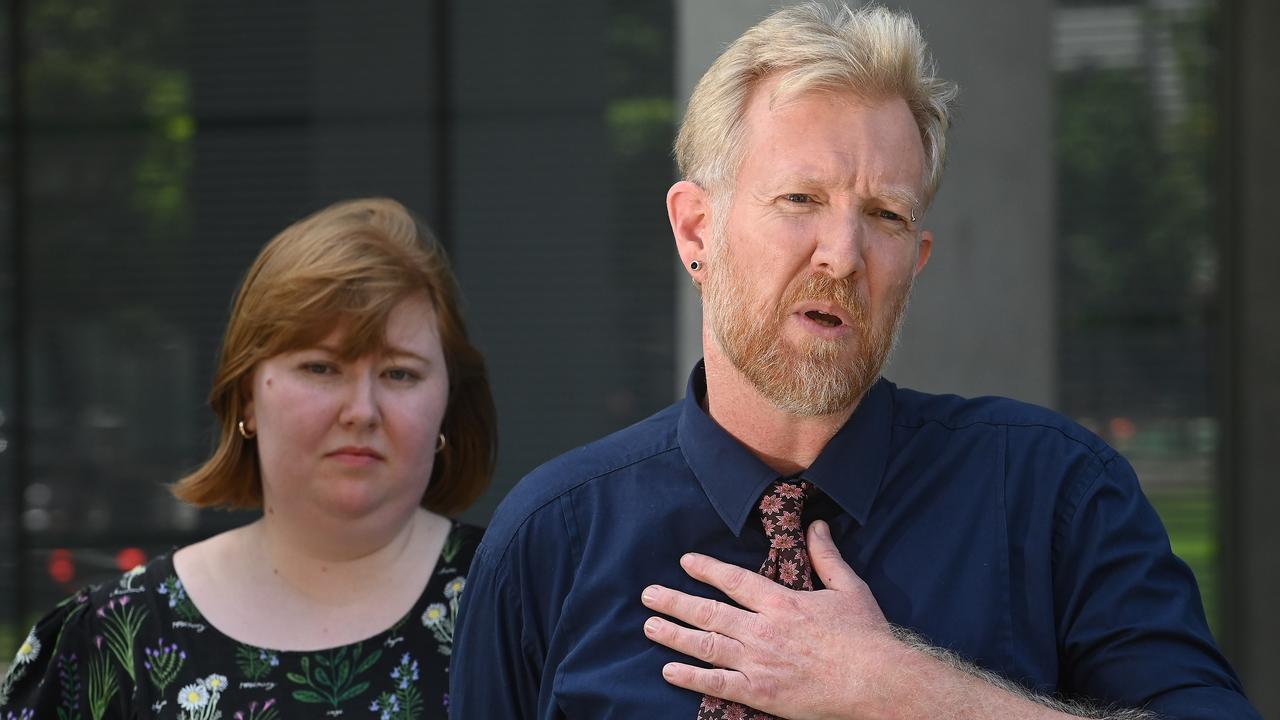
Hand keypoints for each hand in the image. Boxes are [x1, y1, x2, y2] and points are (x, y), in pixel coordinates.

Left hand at [640, 520, 901, 719]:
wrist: (877, 682)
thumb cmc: (866, 636)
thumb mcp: (849, 588)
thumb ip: (827, 556)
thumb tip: (817, 525)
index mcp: (782, 603)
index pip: (734, 581)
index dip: (707, 570)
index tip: (685, 562)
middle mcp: (762, 630)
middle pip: (709, 612)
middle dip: (675, 602)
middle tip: (648, 595)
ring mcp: (758, 663)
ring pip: (706, 645)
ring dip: (674, 634)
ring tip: (649, 626)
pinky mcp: (761, 693)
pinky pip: (717, 684)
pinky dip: (691, 677)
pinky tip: (669, 671)